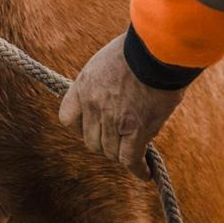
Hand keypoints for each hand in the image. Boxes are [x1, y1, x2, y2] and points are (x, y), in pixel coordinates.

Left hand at [59, 35, 184, 179]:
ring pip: (111, 152)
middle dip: (105, 143)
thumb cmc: (138, 50)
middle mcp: (93, 105)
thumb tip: (113, 100)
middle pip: (91, 141)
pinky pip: (130, 159)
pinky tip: (145, 172)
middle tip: (121, 140)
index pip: (68, 119)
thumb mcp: (107, 61)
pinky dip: (138, 169)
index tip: (94, 128)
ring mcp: (112, 119)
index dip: (81, 128)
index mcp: (83, 86)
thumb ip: (104, 84)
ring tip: (135, 155)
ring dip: (123, 155)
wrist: (156, 50)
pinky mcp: (135, 130)